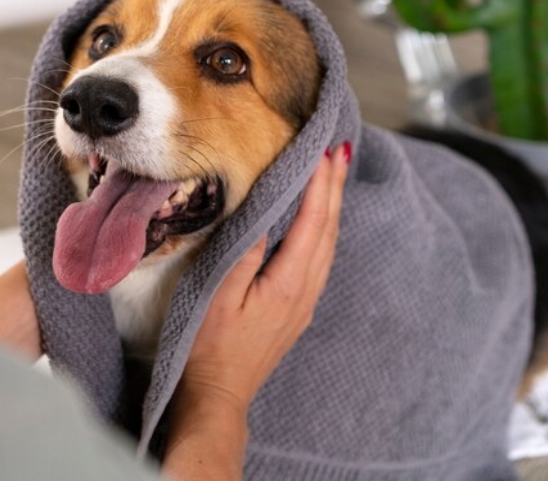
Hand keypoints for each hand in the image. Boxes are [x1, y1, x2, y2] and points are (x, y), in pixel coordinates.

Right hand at [162, 143, 349, 479]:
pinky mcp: (296, 310)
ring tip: (331, 177)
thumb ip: (244, 251)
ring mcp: (304, 303)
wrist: (218, 397)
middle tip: (337, 150)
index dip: (320, 185)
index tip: (326, 151)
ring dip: (330, 208)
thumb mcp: (218, 293)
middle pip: (328, 230)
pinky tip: (316, 223)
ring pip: (328, 245)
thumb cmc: (209, 347)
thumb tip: (264, 210)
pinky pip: (318, 260)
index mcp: (289, 282)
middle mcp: (305, 291)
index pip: (313, 222)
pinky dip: (322, 231)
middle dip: (333, 188)